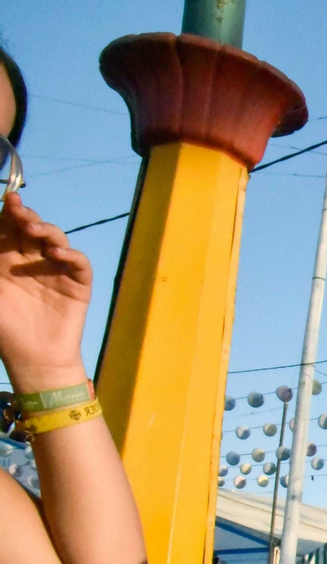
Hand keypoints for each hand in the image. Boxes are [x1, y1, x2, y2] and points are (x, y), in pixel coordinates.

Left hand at [0, 193, 93, 391]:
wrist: (34, 361)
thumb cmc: (5, 332)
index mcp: (7, 263)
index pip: (9, 231)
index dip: (8, 214)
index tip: (7, 200)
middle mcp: (33, 263)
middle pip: (32, 231)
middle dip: (25, 217)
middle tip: (18, 209)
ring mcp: (57, 272)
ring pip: (56, 241)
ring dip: (46, 230)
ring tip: (33, 229)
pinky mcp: (78, 285)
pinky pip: (78, 264)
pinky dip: (71, 255)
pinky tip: (57, 254)